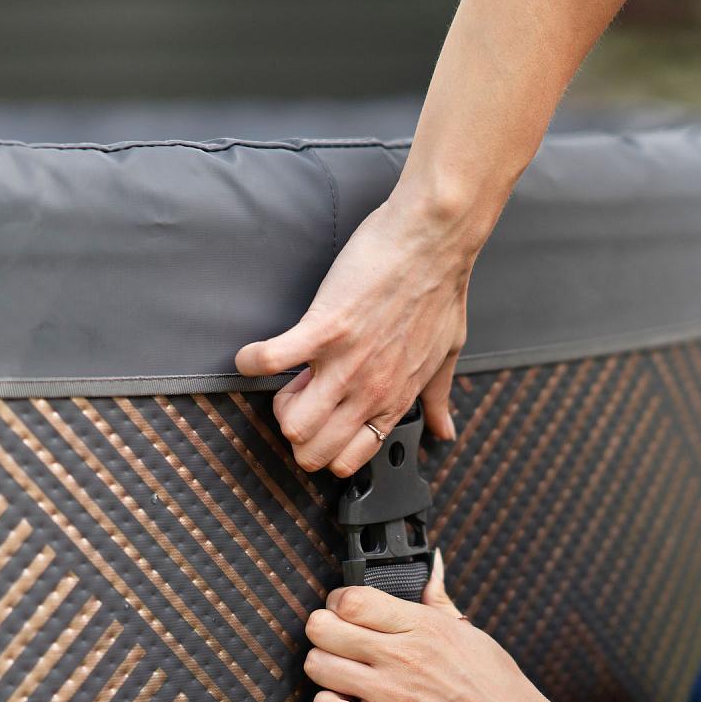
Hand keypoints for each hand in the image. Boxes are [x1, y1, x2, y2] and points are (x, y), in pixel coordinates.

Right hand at [234, 196, 477, 475]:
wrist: (433, 241)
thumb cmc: (440, 290)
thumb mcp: (447, 353)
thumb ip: (437, 398)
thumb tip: (444, 432)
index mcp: (394, 400)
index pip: (347, 460)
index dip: (325, 445)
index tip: (326, 415)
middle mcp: (370, 392)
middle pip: (312, 452)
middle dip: (296, 431)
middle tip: (301, 396)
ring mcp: (345, 363)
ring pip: (293, 423)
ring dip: (279, 401)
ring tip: (289, 373)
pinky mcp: (324, 328)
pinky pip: (270, 362)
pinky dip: (253, 359)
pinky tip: (259, 349)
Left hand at [303, 549, 579, 701]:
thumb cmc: (503, 692)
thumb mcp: (473, 635)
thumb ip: (440, 601)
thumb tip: (433, 567)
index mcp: (425, 627)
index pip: (353, 598)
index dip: (338, 602)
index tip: (343, 610)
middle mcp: (405, 658)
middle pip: (325, 628)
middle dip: (322, 631)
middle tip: (333, 639)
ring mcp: (394, 697)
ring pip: (320, 668)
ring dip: (322, 669)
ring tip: (337, 673)